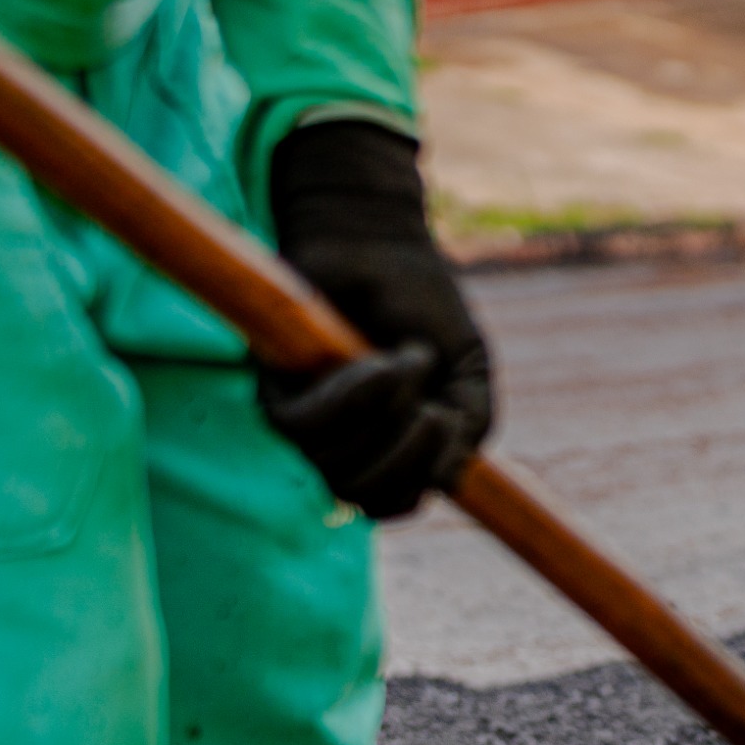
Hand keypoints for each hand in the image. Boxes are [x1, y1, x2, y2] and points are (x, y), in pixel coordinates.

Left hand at [260, 120, 493, 517]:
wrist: (378, 241)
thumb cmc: (422, 304)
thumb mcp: (467, 372)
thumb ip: (470, 428)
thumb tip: (445, 479)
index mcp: (386, 447)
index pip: (394, 503)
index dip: (422, 477)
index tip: (448, 423)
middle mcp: (342, 440)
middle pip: (367, 498)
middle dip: (410, 458)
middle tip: (435, 409)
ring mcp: (307, 419)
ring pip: (337, 470)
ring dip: (387, 419)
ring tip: (409, 361)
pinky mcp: (275, 390)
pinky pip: (305, 429)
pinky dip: (353, 400)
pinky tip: (377, 360)